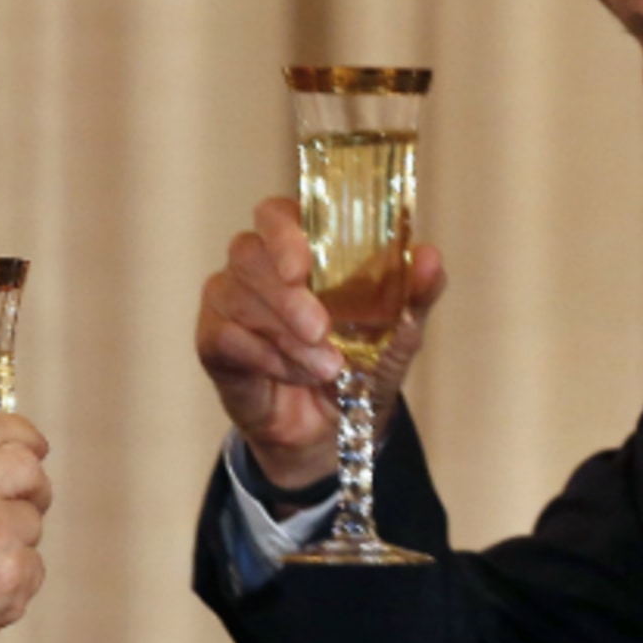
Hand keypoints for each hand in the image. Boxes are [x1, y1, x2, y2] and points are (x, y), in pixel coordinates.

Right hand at [196, 196, 444, 491]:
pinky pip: (225, 336)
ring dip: (284, 336)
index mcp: (301, 245)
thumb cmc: (360, 364)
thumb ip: (414, 294)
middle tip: (320, 330)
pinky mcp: (213, 339)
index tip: (302, 266)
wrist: (331, 429)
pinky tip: (293, 375)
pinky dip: (266, 359)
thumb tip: (429, 257)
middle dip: (286, 295)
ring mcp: (228, 299)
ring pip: (237, 296)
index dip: (284, 233)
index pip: (276, 214)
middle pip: (248, 252)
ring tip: (324, 368)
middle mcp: (256, 264)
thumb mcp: (399, 332)